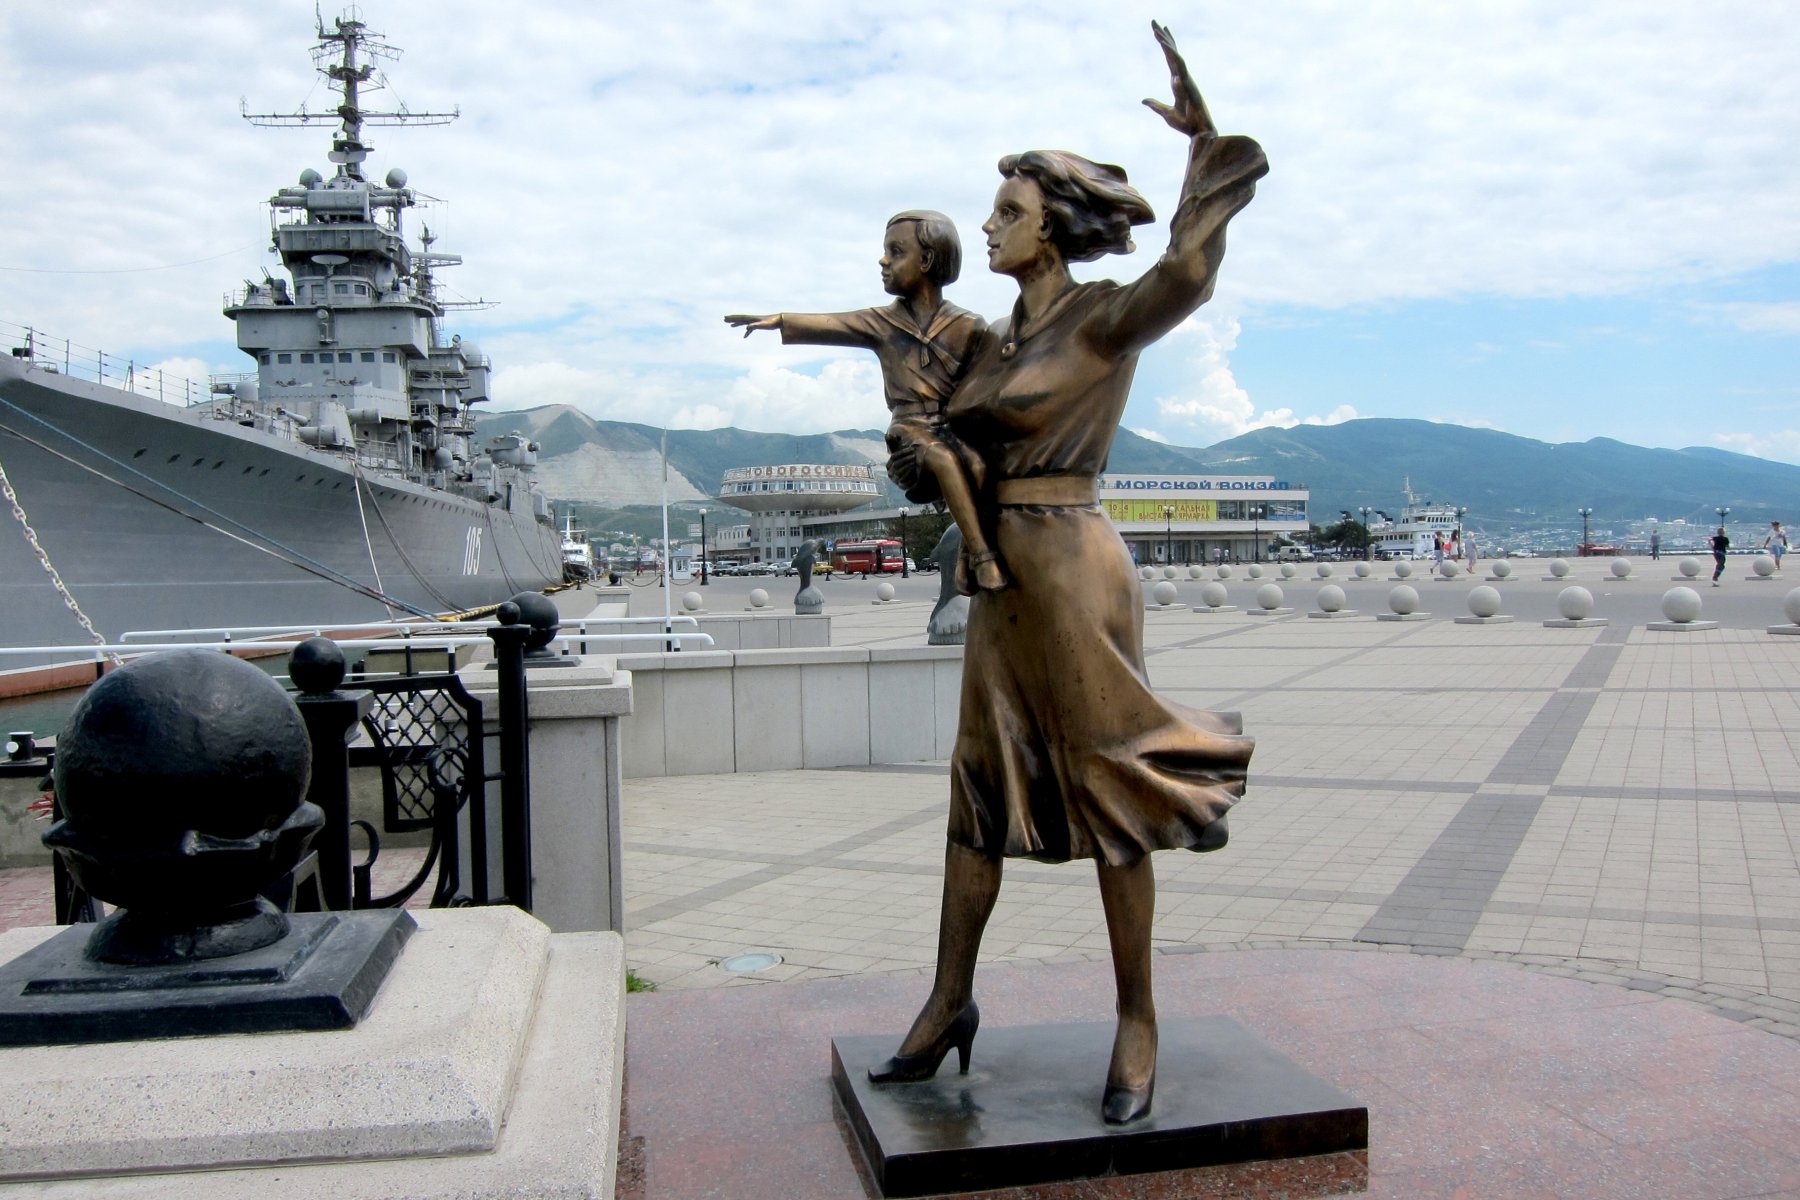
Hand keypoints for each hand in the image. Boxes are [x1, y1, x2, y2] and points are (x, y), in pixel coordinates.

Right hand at [724, 313, 779, 337]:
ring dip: (737, 323)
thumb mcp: (763, 325)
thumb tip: (747, 328)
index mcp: (752, 318)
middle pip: (740, 318)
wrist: (780, 321)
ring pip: (744, 322)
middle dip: (732, 319)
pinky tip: (744, 336)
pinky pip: (750, 328)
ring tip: (730, 325)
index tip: (726, 318)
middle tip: (724, 319)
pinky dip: (747, 332)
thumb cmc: (772, 323)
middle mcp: (753, 319)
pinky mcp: (759, 325)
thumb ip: (754, 326)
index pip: (740, 317)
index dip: (733, 318)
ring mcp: (755, 321)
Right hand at [885, 442, 921, 491]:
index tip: (912, 448)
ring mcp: (895, 480)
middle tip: (915, 454)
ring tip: (916, 460)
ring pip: (900, 471)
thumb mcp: (900, 454)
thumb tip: (887, 434)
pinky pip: (905, 480)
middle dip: (906, 458)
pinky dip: (911, 473)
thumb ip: (894, 444)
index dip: (903, 452)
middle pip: (897, 464)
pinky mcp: (902, 486)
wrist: (911, 478)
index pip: (894, 457)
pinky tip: (917, 468)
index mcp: (889, 465)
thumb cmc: (905, 463)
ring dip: (908, 465)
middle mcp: (890, 473)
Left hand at [1141, 21, 1215, 137]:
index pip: (1169, 59)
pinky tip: (1165, 51)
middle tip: (1154, 22)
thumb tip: (1143, 100)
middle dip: (1164, 37)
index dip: (1165, 44)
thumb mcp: (1166, 113)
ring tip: (1157, 32)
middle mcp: (1183, 78)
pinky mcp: (1190, 90)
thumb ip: (1155, 105)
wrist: (1198, 133)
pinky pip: (1180, 74)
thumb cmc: (1186, 123)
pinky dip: (1173, 61)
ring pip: (1176, 59)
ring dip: (1167, 46)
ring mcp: (1187, 82)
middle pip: (1172, 53)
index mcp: (1178, 81)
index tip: (1157, 30)